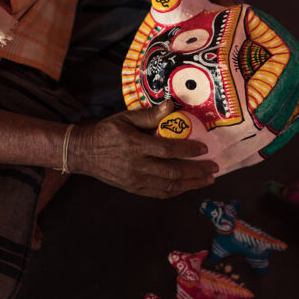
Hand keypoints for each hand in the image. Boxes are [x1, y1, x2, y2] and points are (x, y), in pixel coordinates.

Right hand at [70, 103, 217, 197]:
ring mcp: (135, 181)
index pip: (168, 150)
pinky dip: (177, 191)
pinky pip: (160, 193)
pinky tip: (188, 186)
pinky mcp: (134, 189)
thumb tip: (171, 105)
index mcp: (135, 146)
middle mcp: (137, 166)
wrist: (84, 153)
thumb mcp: (125, 118)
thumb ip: (149, 115)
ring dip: (192, 184)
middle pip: (173, 172)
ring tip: (208, 179)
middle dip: (197, 171)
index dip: (189, 150)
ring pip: (170, 186)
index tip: (205, 148)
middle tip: (214, 166)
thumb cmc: (106, 132)